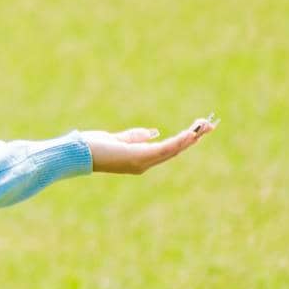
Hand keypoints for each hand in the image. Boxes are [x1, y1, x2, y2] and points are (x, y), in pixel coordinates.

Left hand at [84, 114, 217, 174]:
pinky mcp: (138, 157)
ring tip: (205, 127)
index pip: (168, 149)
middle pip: (176, 150)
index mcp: (141, 159)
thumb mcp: (119, 139)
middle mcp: (145, 163)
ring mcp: (142, 162)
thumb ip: (136, 137)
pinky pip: (164, 149)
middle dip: (194, 137)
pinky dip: (178, 142)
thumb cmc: (93, 147)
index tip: (199, 128)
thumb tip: (154, 133)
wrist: (77, 153)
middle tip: (210, 125)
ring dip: (190, 138)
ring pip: (173, 149)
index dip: (184, 139)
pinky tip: (190, 134)